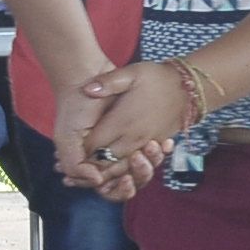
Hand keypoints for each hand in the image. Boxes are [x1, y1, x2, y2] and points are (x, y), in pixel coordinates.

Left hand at [70, 62, 188, 199]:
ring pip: (120, 168)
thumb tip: (87, 89)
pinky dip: (121, 171)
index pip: (95, 145)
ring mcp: (145, 144)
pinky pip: (135, 166)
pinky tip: (108, 173)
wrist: (189, 88)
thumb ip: (108, 81)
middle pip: (105, 161)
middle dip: (87, 168)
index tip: (60, 158)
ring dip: (102, 174)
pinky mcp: (153, 147)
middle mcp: (134, 137)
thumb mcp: (132, 73)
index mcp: (124, 121)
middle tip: (65, 172)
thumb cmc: (157, 78)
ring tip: (82, 176)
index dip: (78, 153)